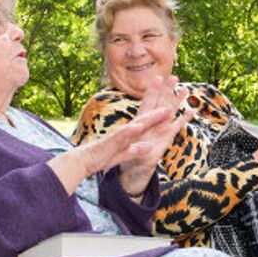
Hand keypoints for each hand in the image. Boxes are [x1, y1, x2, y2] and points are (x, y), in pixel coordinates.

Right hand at [48, 79, 188, 194]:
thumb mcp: (123, 154)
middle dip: (162, 108)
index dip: (161, 113)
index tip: (173, 105)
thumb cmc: (103, 156)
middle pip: (147, 117)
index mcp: (130, 133)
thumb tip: (148, 147)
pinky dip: (132, 131)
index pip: (147, 121)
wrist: (83, 160)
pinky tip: (139, 126)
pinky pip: (123, 136)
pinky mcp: (111, 142)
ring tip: (167, 110)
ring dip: (152, 117)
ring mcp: (120, 135)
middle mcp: (126, 131)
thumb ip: (136, 150)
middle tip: (171, 96)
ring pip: (139, 124)